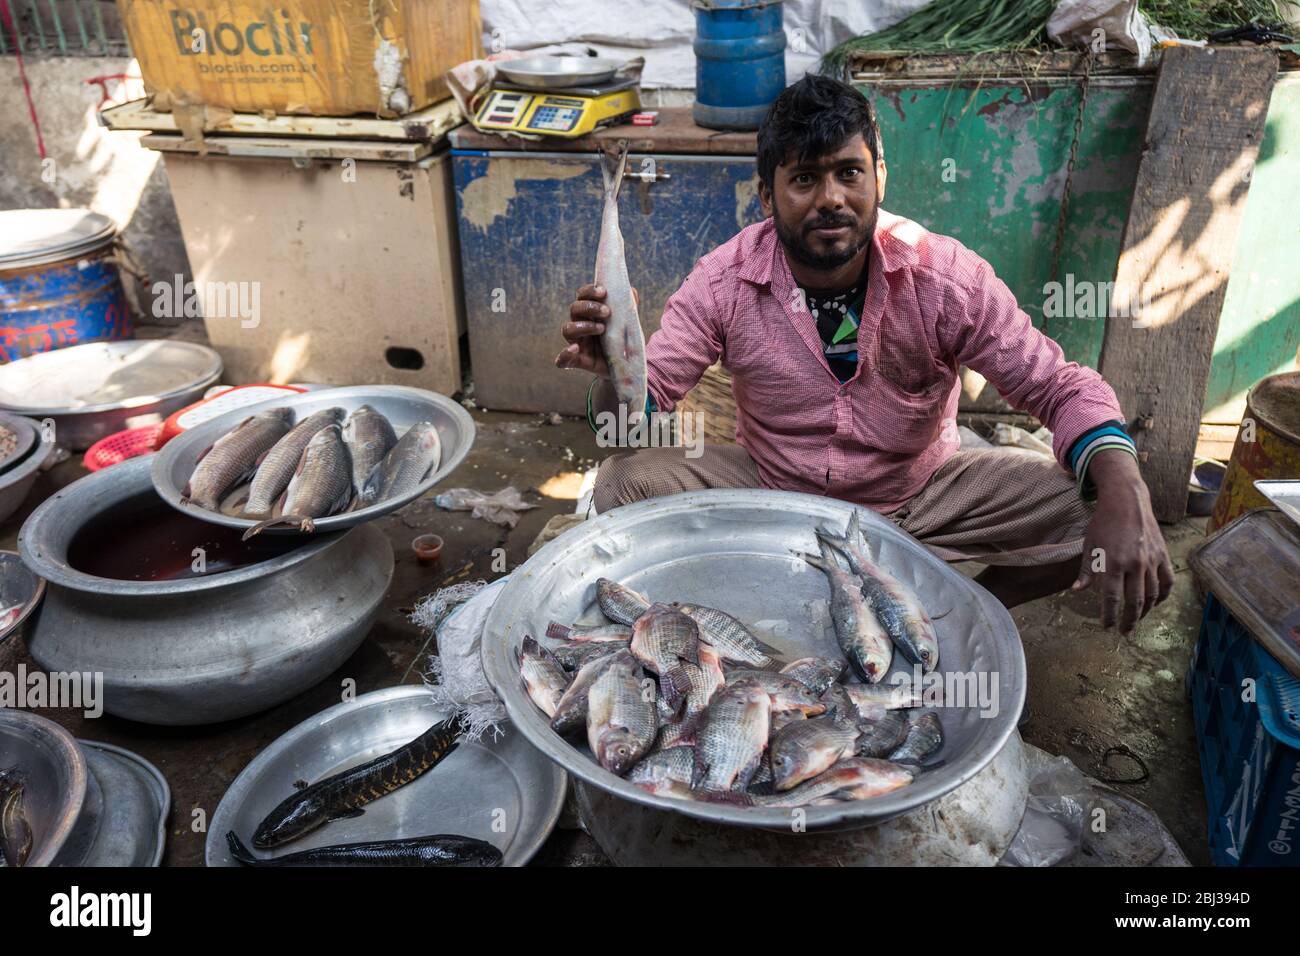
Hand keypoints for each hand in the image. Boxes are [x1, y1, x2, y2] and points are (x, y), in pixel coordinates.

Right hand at [555, 283, 637, 376]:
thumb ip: (628, 307)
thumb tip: (631, 291)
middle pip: (574, 309)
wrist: (624, 367)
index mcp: (591, 313)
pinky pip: (563, 360)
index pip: (582, 296)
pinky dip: (565, 354)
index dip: (589, 291)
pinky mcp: (578, 361)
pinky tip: (574, 349)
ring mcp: (578, 343)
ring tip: (602, 329)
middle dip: (589, 307)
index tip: (603, 292)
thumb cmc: (623, 341)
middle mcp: (581, 325)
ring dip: (584, 326)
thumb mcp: (627, 323)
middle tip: (607, 312)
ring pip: (568, 329)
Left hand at [1071, 451, 1173, 631]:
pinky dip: (1163, 595)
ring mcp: (1152, 560)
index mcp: (1113, 562)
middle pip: (1135, 601)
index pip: (1112, 598)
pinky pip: (1167, 581)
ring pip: (1153, 594)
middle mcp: (1135, 564)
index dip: (1110, 615)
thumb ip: (1086, 570)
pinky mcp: (1164, 555)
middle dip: (1129, 619)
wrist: (1127, 500)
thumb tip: (1076, 590)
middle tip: (1124, 630)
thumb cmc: (1103, 522)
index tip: (1106, 626)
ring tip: (1137, 619)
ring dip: (1145, 611)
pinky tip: (1156, 602)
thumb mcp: (1089, 545)